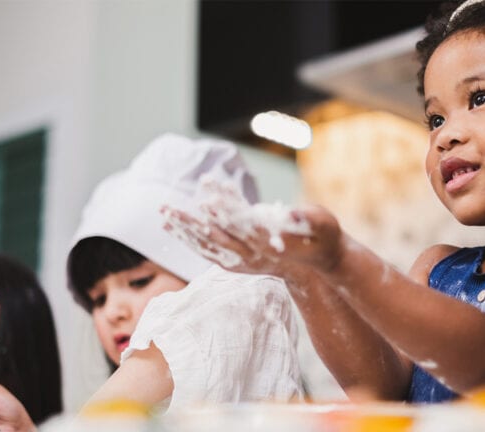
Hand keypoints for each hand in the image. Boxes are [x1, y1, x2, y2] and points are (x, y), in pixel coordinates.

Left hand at [162, 200, 344, 276]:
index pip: (242, 226)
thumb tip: (292, 212)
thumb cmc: (322, 238)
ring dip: (185, 230)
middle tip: (167, 208)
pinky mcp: (238, 262)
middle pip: (216, 236)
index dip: (224, 213)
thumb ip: (305, 217)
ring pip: (207, 245)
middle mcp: (252, 253)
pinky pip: (208, 250)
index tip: (204, 201)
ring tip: (162, 214)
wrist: (318, 263)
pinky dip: (191, 239)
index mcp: (270, 241)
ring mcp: (243, 260)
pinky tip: (175, 228)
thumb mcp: (321, 223)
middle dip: (191, 223)